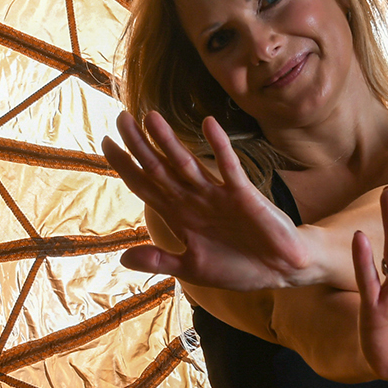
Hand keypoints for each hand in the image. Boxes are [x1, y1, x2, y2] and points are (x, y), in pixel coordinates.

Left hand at [101, 110, 320, 290]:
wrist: (281, 269)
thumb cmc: (239, 267)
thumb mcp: (193, 268)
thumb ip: (159, 261)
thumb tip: (122, 257)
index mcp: (180, 215)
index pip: (145, 185)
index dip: (125, 166)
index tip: (106, 143)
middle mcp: (194, 199)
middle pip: (159, 168)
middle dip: (139, 145)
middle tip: (120, 117)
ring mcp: (217, 195)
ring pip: (187, 163)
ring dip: (169, 142)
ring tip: (150, 117)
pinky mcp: (243, 195)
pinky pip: (229, 167)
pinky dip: (219, 146)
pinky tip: (208, 125)